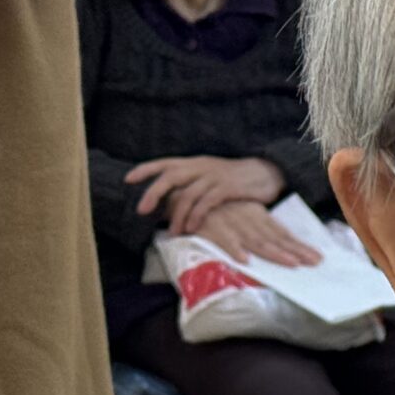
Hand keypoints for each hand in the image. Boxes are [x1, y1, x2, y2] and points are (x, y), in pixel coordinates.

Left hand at [130, 154, 287, 235]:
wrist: (266, 172)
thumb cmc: (235, 179)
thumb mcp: (210, 176)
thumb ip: (192, 184)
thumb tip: (170, 200)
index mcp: (194, 163)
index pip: (164, 163)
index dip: (145, 170)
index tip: (127, 179)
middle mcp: (201, 166)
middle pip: (171, 177)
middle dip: (153, 192)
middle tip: (142, 210)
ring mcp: (214, 177)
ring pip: (188, 194)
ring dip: (177, 214)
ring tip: (173, 231)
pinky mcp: (228, 188)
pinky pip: (206, 202)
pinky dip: (196, 216)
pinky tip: (191, 228)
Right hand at [193, 198, 322, 267]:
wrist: (185, 193)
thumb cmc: (218, 210)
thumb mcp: (242, 215)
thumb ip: (259, 230)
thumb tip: (281, 248)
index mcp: (256, 214)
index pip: (282, 233)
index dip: (299, 246)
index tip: (317, 258)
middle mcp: (247, 217)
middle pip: (274, 238)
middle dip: (295, 251)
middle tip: (313, 263)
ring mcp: (230, 222)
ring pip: (254, 240)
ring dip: (272, 252)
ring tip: (290, 264)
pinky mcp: (210, 226)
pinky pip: (223, 239)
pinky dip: (234, 248)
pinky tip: (244, 260)